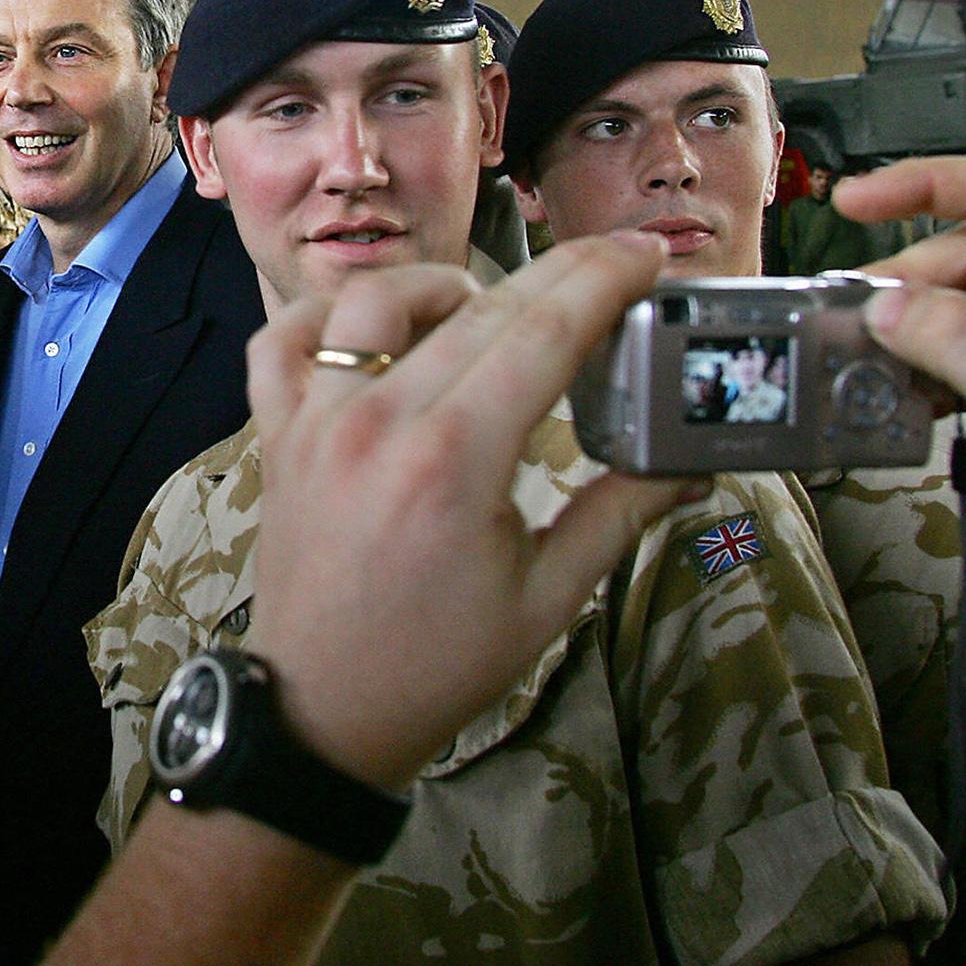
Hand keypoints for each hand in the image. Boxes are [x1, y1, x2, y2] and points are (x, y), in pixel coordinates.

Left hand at [242, 234, 704, 789]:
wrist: (324, 713)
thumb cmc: (438, 664)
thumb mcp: (549, 600)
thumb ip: (617, 514)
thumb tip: (688, 464)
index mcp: (455, 458)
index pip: (542, 331)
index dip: (603, 280)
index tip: (647, 253)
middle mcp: (378, 421)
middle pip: (479, 308)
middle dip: (558, 274)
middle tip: (610, 264)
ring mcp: (315, 420)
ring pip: (374, 301)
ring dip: (441, 288)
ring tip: (486, 312)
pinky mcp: (276, 434)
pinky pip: (282, 341)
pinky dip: (325, 319)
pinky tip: (371, 332)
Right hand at [838, 155, 965, 561]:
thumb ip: (961, 342)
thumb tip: (887, 304)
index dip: (930, 185)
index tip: (857, 201)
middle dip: (907, 277)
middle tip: (852, 314)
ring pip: (962, 307)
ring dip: (909, 328)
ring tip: (866, 359)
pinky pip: (963, 358)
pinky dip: (922, 368)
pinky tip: (897, 392)